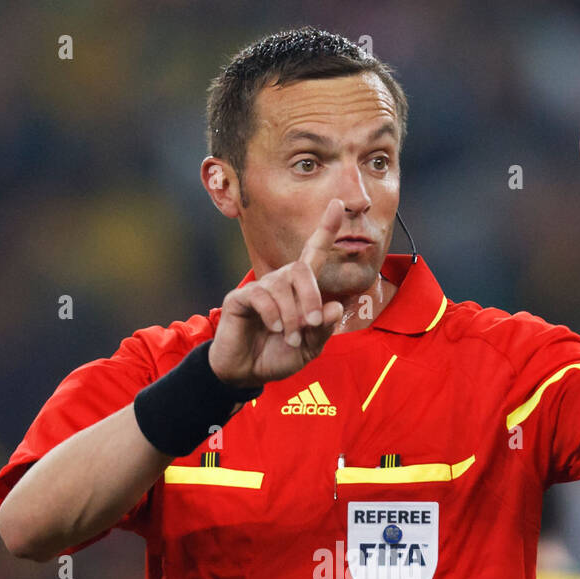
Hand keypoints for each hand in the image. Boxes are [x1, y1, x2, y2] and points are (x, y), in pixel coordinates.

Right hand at [208, 198, 346, 385]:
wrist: (247, 374)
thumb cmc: (278, 356)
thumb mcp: (309, 347)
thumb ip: (323, 328)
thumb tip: (335, 306)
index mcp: (300, 290)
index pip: (314, 253)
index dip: (326, 229)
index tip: (338, 204)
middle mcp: (280, 283)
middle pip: (301, 269)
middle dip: (311, 296)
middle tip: (312, 323)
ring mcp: (259, 288)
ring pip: (282, 284)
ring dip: (293, 314)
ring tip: (290, 337)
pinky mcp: (240, 298)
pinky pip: (261, 296)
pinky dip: (273, 314)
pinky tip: (274, 328)